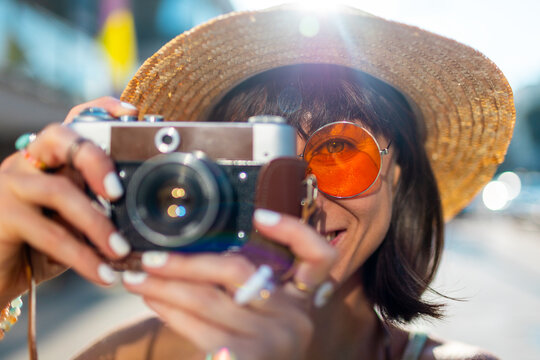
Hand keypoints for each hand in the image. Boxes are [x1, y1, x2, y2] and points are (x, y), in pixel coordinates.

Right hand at [0, 97, 136, 300]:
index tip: (131, 113)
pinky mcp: (1, 216)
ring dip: (97, 224)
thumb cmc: (37, 249)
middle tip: (118, 192)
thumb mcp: (72, 226)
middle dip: (95, 159)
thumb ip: (97, 212)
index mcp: (49, 160)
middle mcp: (27, 163)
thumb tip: (143, 218)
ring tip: (120, 250)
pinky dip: (84, 257)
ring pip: (59, 190)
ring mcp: (9, 186)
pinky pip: (51, 234)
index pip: (73, 122)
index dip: (101, 109)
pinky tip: (104, 274)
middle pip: (61, 137)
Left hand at [122, 209, 336, 359]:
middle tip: (151, 258)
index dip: (293, 230)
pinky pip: (196, 326)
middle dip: (188, 261)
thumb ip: (248, 293)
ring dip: (166, 285)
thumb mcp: (265, 324)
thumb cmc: (255, 355)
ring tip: (138, 279)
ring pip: (207, 298)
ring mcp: (272, 339)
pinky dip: (170, 311)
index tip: (259, 215)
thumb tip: (198, 254)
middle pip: (238, 271)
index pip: (319, 257)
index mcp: (303, 302)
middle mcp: (294, 318)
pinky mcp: (245, 358)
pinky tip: (153, 302)